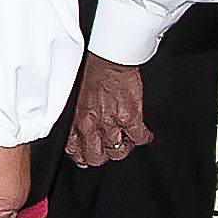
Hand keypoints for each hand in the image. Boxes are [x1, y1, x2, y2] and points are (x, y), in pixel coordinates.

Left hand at [64, 50, 152, 167]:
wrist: (109, 59)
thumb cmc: (92, 74)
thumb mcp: (76, 99)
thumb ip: (78, 118)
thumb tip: (79, 132)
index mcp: (77, 120)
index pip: (74, 150)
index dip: (81, 157)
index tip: (85, 157)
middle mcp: (93, 125)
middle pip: (95, 157)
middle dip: (101, 156)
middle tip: (107, 149)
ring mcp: (113, 123)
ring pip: (117, 152)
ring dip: (122, 148)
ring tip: (125, 140)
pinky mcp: (132, 118)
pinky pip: (139, 139)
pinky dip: (143, 137)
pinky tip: (142, 133)